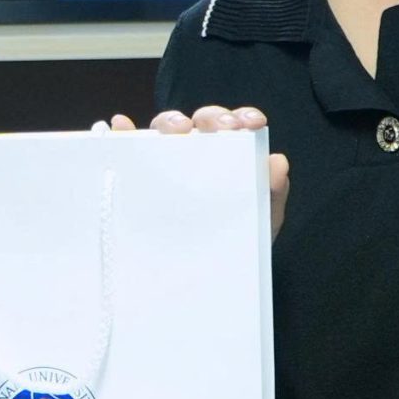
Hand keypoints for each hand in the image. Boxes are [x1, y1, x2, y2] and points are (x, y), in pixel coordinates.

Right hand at [105, 106, 289, 238]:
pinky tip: (121, 126)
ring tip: (176, 131)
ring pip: (165, 129)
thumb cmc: (235, 242)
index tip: (251, 123)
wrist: (207, 280)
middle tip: (221, 129)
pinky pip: (126, 149)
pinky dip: (122, 134)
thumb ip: (273, 193)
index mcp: (228, 156)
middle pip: (200, 122)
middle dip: (211, 117)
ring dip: (171, 121)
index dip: (241, 117)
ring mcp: (166, 162)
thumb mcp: (261, 221)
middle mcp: (196, 152)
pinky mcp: (139, 177)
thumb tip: (277, 161)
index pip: (233, 127)